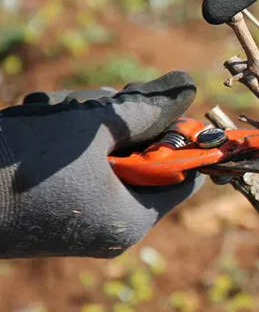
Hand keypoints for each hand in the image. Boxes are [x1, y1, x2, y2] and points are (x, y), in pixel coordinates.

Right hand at [0, 71, 203, 257]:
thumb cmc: (16, 166)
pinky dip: (53, 134)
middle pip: (141, 156)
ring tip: (43, 114)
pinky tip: (27, 120)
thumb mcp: (90, 128)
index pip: (185, 174)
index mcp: (130, 218)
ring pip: (100, 150)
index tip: (164, 104)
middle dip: (116, 121)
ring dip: (78, 121)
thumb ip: (144, 109)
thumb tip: (188, 87)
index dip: (181, 136)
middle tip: (93, 103)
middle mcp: (108, 224)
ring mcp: (75, 216)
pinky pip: (69, 160)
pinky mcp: (46, 203)